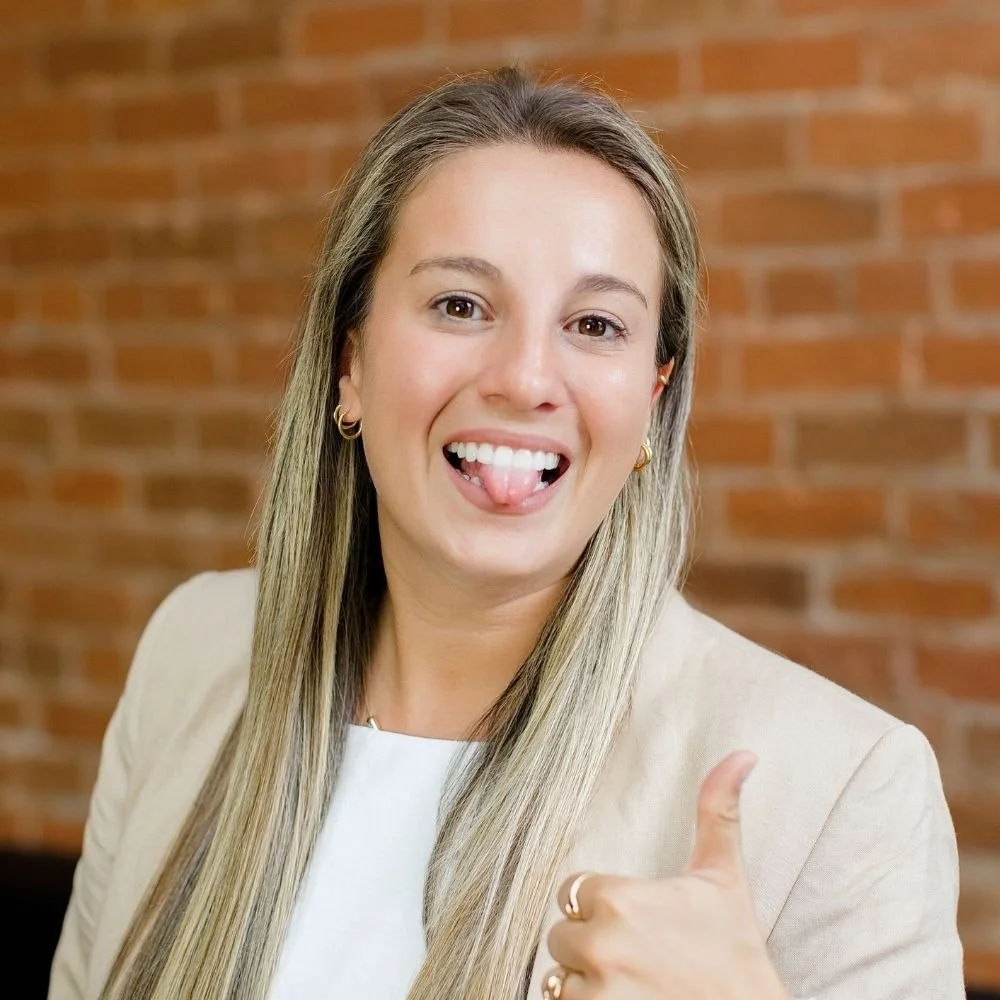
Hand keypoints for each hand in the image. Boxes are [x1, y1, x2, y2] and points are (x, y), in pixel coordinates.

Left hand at [544, 751, 789, 999]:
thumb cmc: (735, 957)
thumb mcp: (724, 879)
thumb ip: (717, 812)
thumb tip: (742, 754)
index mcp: (623, 899)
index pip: (574, 891)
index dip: (603, 907)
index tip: (638, 924)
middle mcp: (603, 944)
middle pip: (561, 935)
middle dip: (591, 947)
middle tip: (638, 959)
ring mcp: (596, 992)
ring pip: (559, 977)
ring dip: (587, 983)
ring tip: (633, 986)